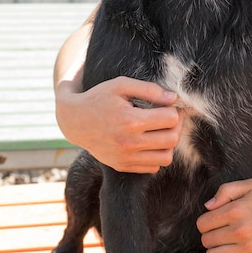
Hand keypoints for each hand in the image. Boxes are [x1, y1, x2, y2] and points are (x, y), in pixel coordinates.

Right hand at [55, 76, 183, 172]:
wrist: (74, 121)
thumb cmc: (100, 98)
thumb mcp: (122, 85)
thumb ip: (150, 90)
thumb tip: (173, 98)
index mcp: (130, 120)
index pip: (171, 119)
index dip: (175, 109)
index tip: (171, 104)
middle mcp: (129, 143)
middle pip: (172, 139)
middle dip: (177, 126)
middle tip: (171, 116)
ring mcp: (125, 158)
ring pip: (166, 157)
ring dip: (169, 143)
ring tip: (162, 130)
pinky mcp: (122, 166)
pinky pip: (153, 167)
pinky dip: (157, 155)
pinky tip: (151, 141)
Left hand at [196, 179, 251, 252]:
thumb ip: (226, 191)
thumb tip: (208, 206)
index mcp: (236, 210)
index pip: (203, 223)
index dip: (206, 222)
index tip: (214, 221)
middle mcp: (239, 231)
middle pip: (206, 240)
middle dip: (210, 236)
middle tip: (221, 232)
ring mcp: (247, 250)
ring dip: (214, 252)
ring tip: (224, 245)